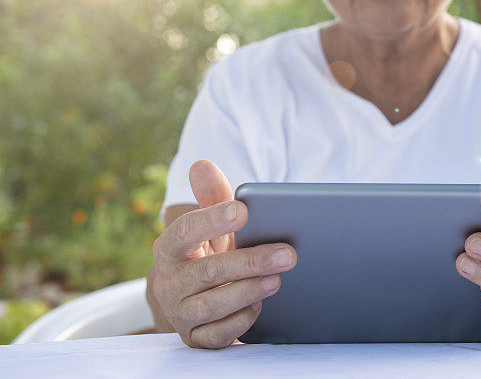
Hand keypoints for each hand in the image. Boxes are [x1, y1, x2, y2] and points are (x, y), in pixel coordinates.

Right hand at [150, 160, 296, 348]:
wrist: (201, 298)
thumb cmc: (212, 253)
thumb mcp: (213, 226)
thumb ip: (212, 196)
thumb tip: (201, 164)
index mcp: (170, 248)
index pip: (185, 231)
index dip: (212, 220)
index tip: (243, 210)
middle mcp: (169, 283)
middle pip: (207, 272)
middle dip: (250, 261)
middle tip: (288, 253)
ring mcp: (180, 313)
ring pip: (210, 306)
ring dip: (247, 291)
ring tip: (278, 279)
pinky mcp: (195, 339)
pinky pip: (215, 335)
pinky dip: (239, 321)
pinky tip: (260, 306)